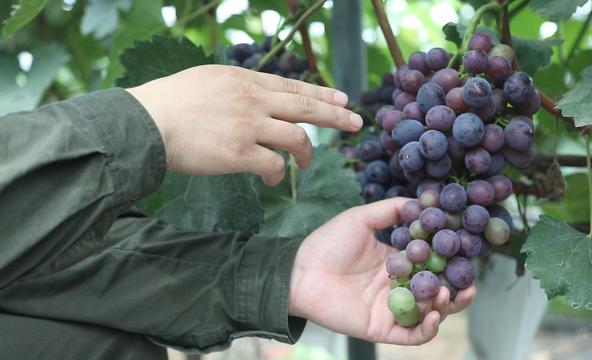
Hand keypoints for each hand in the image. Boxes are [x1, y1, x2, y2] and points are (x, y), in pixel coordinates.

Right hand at [126, 65, 361, 184]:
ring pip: (296, 138)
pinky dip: (278, 174)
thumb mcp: (207, 80)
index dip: (321, 94)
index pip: (292, 87)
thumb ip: (236, 88)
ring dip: (306, 154)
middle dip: (336, 116)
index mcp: (244, 80)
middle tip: (356, 122)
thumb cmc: (170, 103)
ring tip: (305, 164)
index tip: (342, 99)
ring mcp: (248, 126)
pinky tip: (272, 179)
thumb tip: (254, 97)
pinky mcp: (240, 154)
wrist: (146, 123)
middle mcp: (252, 100)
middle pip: (306, 107)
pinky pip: (274, 166)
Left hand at [288, 198, 475, 344]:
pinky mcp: (381, 327)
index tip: (464, 252)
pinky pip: (411, 335)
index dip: (449, 260)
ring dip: (445, 306)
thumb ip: (391, 210)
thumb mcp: (361, 219)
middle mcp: (396, 286)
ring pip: (428, 314)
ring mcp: (390, 308)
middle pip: (435, 292)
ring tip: (448, 293)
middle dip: (456, 289)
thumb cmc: (327, 243)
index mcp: (395, 262)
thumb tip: (422, 202)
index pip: (431, 264)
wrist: (299, 271)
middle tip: (468, 282)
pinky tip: (434, 313)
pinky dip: (427, 328)